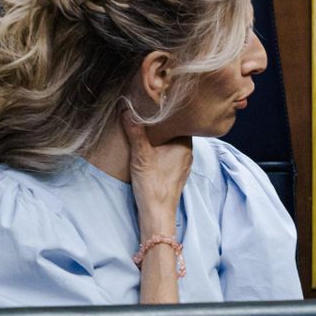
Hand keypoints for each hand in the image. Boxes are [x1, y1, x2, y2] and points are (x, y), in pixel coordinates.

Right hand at [121, 108, 192, 240]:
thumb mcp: (141, 154)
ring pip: (172, 143)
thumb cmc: (153, 184)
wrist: (158, 213)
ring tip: (147, 127)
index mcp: (185, 143)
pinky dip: (161, 148)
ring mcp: (183, 163)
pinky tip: (150, 147)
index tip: (158, 102)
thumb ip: (135, 131)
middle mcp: (188, 152)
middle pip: (176, 131)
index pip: (181, 120)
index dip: (170, 111)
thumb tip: (127, 109)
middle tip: (148, 111)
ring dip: (161, 136)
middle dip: (163, 123)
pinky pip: (170, 154)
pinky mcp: (176, 172)